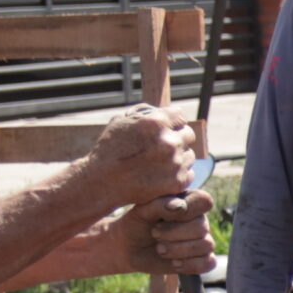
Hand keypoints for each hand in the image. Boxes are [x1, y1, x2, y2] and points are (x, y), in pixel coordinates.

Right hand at [82, 105, 198, 206]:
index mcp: (156, 123)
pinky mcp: (177, 181)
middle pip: (188, 134)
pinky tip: (161, 173)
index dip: (172, 121)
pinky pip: (189, 172)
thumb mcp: (121, 121)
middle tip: (162, 145)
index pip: (179, 115)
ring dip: (178, 156)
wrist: (102, 181)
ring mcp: (175, 163)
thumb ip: (145, 112)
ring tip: (158, 161)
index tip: (167, 127)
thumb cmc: (109, 148)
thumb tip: (164, 111)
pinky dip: (178, 173)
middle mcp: (169, 141)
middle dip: (177, 137)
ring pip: (190, 154)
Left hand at [114, 190, 214, 275]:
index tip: (164, 216)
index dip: (188, 210)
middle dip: (174, 234)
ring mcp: (202, 241)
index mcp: (189, 203)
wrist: (128, 248)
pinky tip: (174, 263)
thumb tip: (179, 206)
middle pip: (202, 227)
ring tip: (160, 249)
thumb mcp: (142, 210)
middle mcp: (200, 221)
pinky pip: (208, 263)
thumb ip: (160, 204)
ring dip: (178, 250)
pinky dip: (190, 264)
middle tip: (155, 234)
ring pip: (206, 245)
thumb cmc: (136, 225)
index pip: (204, 201)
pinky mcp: (201, 260)